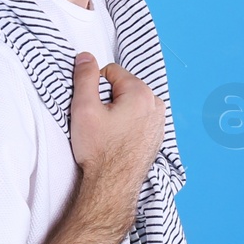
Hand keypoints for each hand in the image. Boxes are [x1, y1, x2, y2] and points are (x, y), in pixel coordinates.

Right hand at [68, 52, 164, 226]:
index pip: (111, 72)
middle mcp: (156, 105)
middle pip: (123, 87)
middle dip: (108, 99)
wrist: (112, 186)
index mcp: (141, 93)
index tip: (90, 106)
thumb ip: (85, 77)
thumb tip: (86, 57)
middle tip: (98, 121)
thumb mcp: (84, 108)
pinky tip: (117, 140)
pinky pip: (138, 118)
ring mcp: (159, 122)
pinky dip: (127, 124)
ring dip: (118, 111)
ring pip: (130, 103)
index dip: (95, 86)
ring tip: (108, 132)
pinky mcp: (156, 137)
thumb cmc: (100, 150)